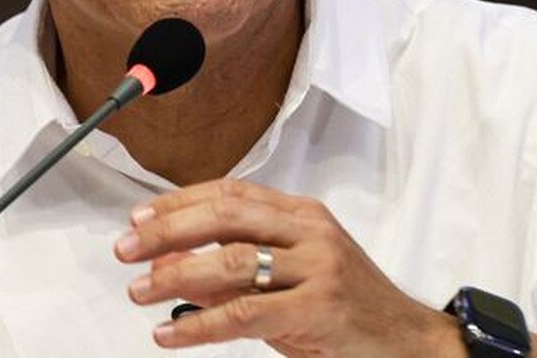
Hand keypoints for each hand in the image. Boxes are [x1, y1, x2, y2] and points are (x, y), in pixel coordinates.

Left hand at [113, 178, 461, 355]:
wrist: (410, 342)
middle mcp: (310, 231)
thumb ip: (238, 271)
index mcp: (302, 214)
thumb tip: (174, 264)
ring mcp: (318, 267)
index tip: (140, 218)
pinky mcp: (318, 309)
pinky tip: (170, 332)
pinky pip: (245, 313)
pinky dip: (200, 325)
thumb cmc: (348, 309)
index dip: (179, 203)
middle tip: (127, 248)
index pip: (230, 193)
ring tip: (139, 291)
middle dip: (168, 230)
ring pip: (231, 261)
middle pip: (225, 216)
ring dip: (176, 275)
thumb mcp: (292, 279)